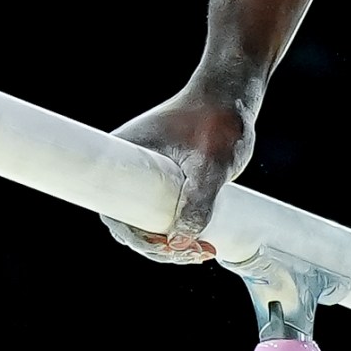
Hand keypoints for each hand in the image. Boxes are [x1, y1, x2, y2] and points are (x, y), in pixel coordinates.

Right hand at [102, 88, 254, 263]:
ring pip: (148, 222)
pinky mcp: (166, 180)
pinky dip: (179, 232)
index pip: (116, 213)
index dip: (138, 239)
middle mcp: (130, 169)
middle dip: (160, 248)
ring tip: (205, 251)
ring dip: (172, 245)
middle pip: (131, 223)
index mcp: (125, 158)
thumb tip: (180, 242)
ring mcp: (147, 176)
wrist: (233, 96)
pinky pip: (163, 214)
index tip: (168, 247)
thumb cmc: (219, 121)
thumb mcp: (211, 164)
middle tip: (196, 254)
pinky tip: (202, 243)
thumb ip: (198, 201)